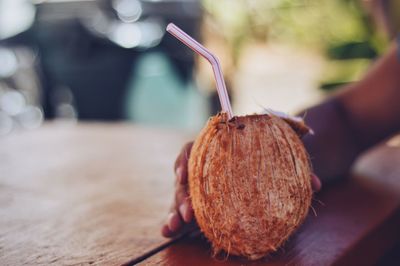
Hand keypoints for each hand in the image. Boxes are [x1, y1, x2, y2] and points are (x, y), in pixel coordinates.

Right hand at [161, 142, 321, 237]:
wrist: (276, 162)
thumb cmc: (275, 152)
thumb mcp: (286, 153)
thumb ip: (298, 165)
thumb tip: (316, 184)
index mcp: (218, 148)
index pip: (195, 149)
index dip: (185, 160)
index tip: (183, 174)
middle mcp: (206, 167)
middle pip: (186, 178)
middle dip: (180, 195)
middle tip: (186, 213)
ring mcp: (204, 186)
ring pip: (183, 196)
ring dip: (175, 211)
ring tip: (173, 228)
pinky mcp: (205, 203)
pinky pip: (189, 210)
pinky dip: (178, 221)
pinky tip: (171, 233)